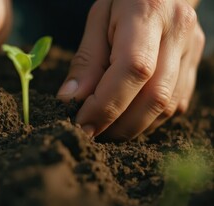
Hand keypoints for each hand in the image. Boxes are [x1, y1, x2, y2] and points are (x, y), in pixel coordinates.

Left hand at [57, 0, 204, 139]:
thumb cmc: (122, 1)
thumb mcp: (96, 19)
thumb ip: (85, 60)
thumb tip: (70, 101)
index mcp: (149, 11)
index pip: (133, 68)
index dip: (106, 104)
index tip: (81, 123)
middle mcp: (179, 31)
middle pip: (154, 96)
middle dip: (118, 125)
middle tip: (89, 134)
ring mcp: (192, 50)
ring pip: (166, 107)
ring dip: (131, 127)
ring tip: (103, 129)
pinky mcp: (194, 65)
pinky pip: (174, 105)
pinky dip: (146, 119)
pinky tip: (125, 117)